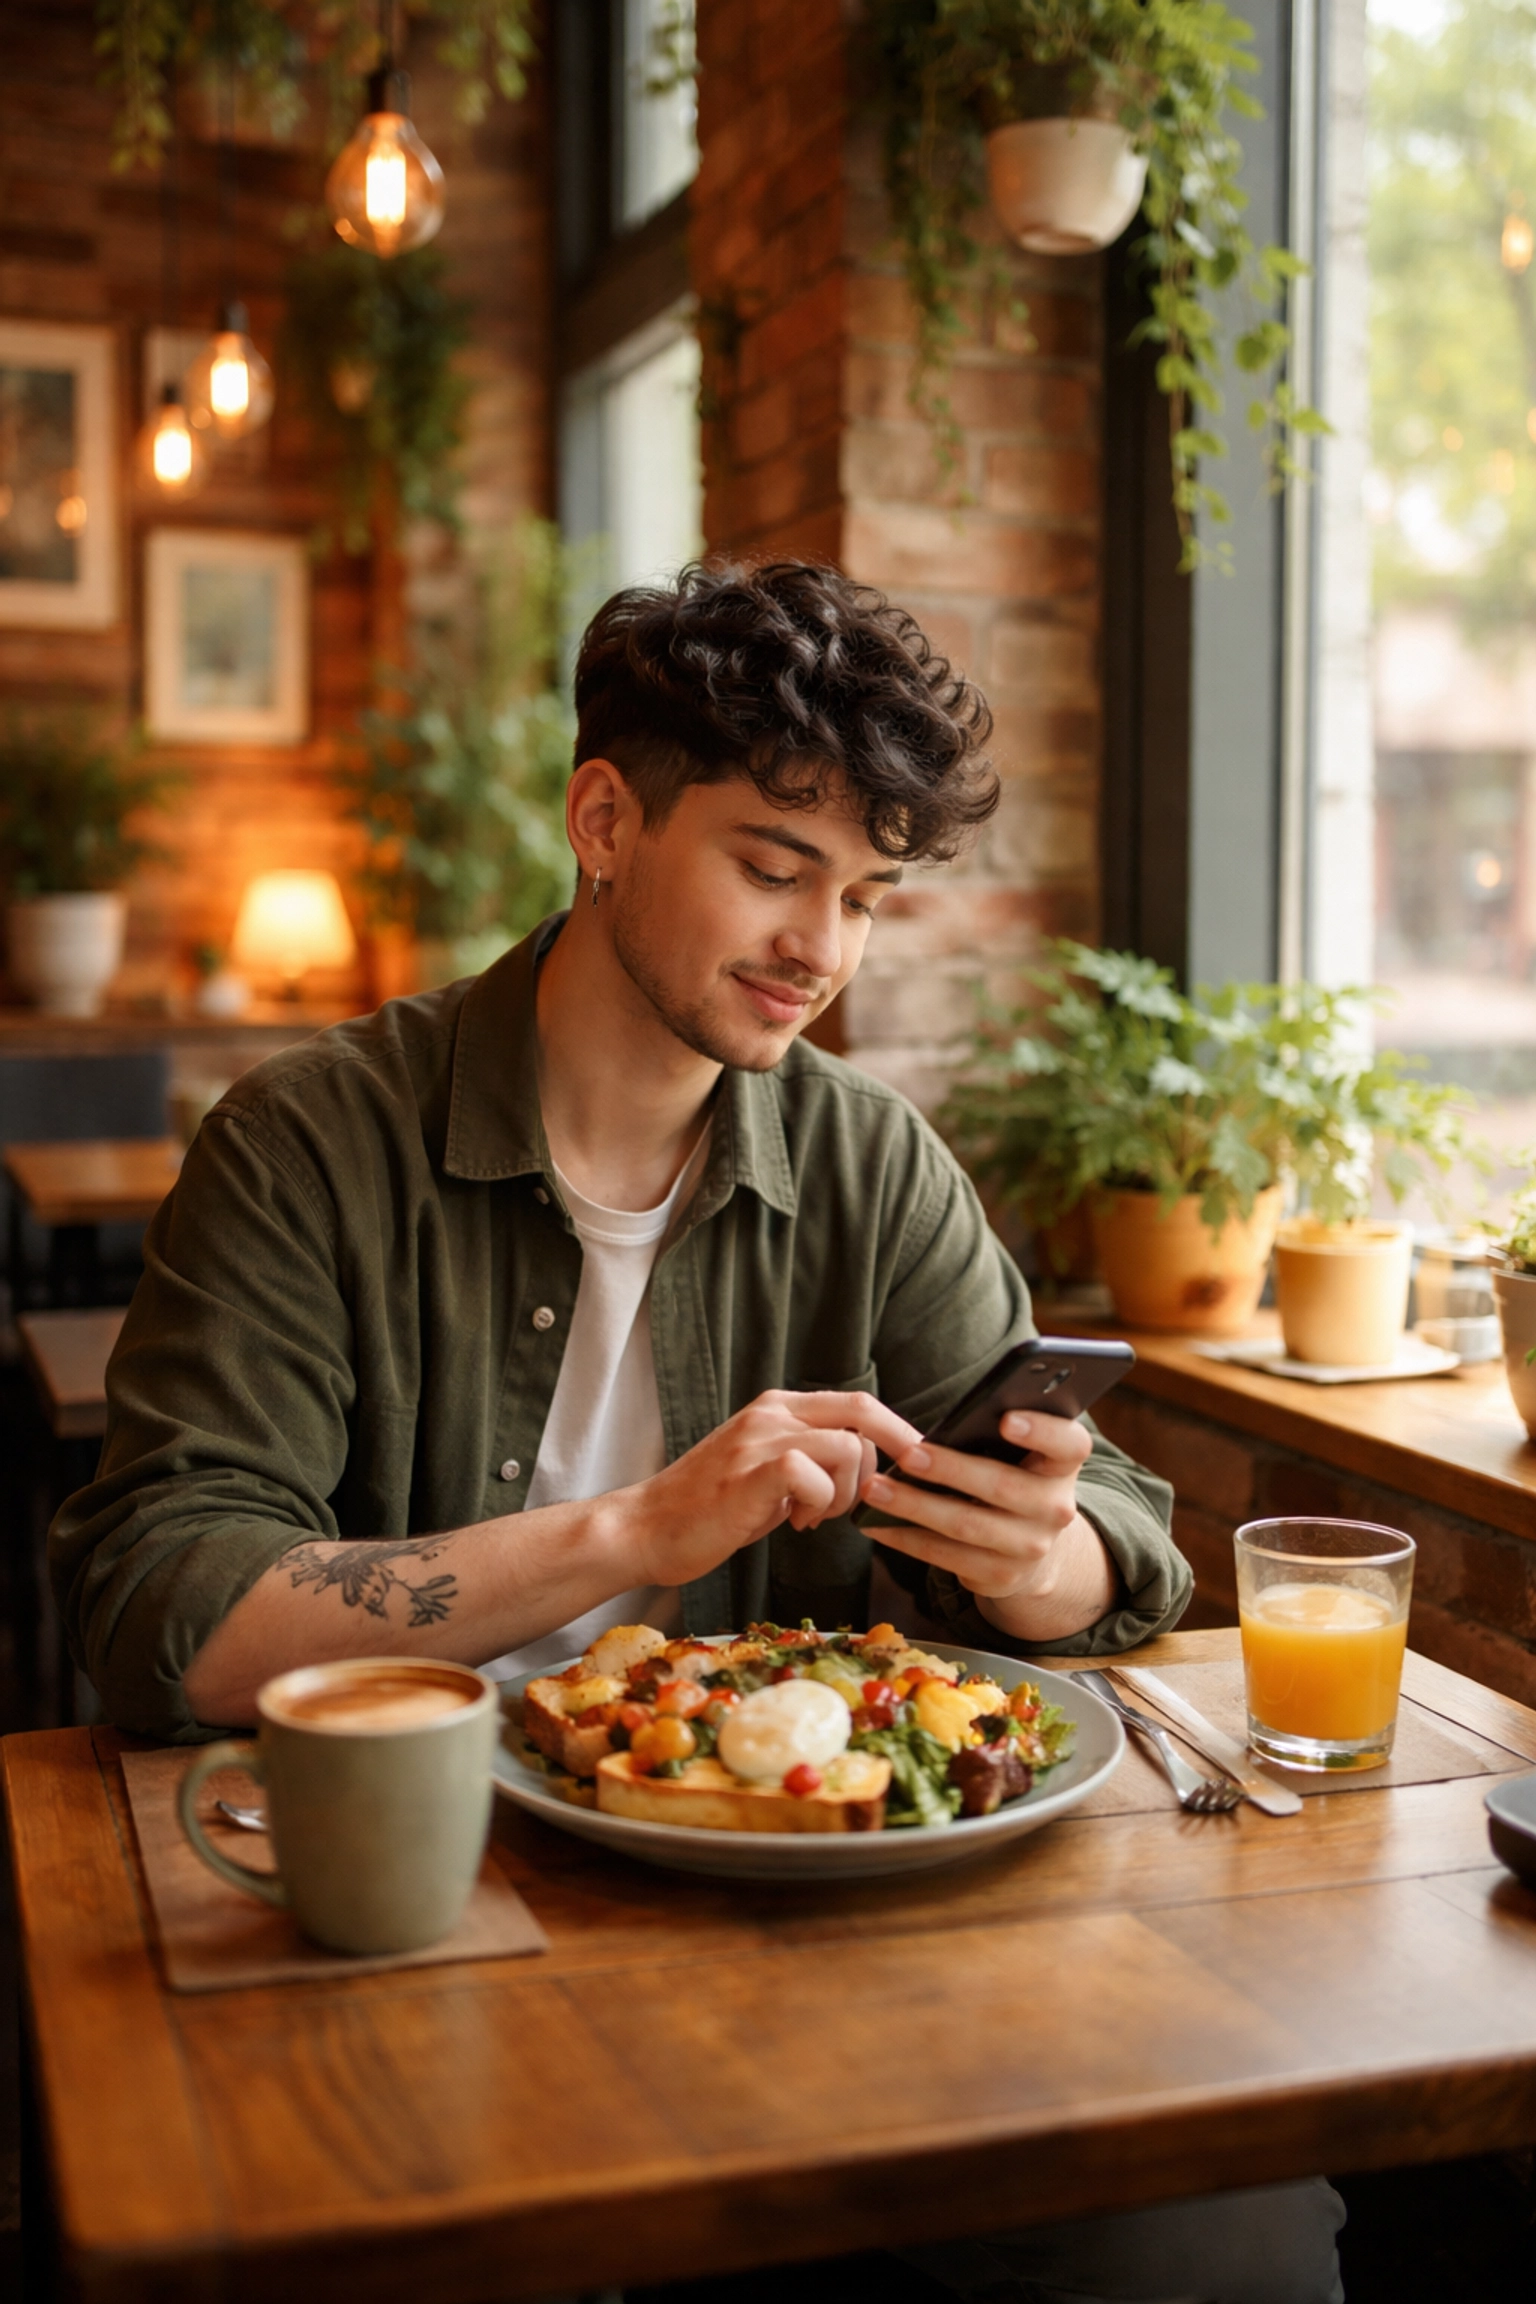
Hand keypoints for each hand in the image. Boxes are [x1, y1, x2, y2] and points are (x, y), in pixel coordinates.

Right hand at [627, 1390, 922, 1587]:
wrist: (645, 1529)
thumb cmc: (707, 1510)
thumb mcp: (767, 1474)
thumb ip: (810, 1462)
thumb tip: (865, 1472)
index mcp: (776, 1409)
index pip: (857, 1402)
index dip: (896, 1431)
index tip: (915, 1464)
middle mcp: (770, 1413)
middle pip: (861, 1411)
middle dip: (889, 1458)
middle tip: (872, 1499)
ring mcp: (758, 1439)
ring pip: (845, 1447)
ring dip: (845, 1492)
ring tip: (813, 1517)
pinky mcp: (749, 1472)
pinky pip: (810, 1474)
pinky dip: (817, 1503)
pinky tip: (794, 1523)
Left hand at [860, 1410, 1117, 1641]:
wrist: (1032, 1549)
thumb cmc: (1012, 1478)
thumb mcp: (1020, 1455)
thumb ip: (995, 1435)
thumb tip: (944, 1424)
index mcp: (1063, 1466)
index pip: (1069, 1444)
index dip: (1042, 1430)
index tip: (1006, 1418)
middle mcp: (1055, 1508)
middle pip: (1004, 1486)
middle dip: (951, 1470)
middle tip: (907, 1455)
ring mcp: (1031, 1547)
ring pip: (967, 1524)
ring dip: (915, 1506)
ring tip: (876, 1489)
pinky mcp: (1001, 1576)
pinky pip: (947, 1556)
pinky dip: (907, 1538)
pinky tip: (877, 1523)